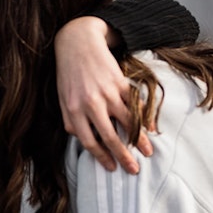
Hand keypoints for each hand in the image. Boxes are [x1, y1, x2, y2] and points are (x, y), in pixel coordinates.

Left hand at [54, 16, 152, 173]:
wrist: (77, 43)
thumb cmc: (68, 74)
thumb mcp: (62, 98)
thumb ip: (70, 120)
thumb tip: (80, 138)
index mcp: (74, 110)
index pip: (89, 141)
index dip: (102, 157)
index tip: (112, 168)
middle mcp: (91, 103)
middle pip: (110, 136)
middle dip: (123, 156)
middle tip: (133, 170)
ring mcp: (107, 92)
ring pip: (127, 121)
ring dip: (139, 139)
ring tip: (148, 152)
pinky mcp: (120, 82)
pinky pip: (136, 103)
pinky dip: (145, 117)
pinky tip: (150, 128)